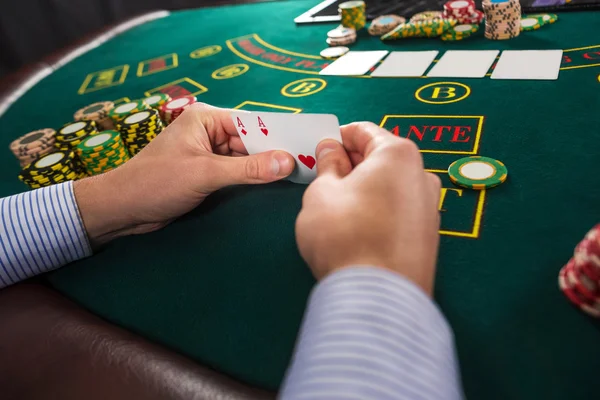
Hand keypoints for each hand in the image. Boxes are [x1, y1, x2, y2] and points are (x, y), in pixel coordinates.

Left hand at [74, 103, 294, 245]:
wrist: (122, 209)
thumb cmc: (156, 182)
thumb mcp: (205, 174)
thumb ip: (247, 170)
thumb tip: (287, 162)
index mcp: (207, 118)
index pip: (252, 123)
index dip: (278, 136)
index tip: (307, 146)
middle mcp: (209, 132)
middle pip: (252, 141)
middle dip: (274, 154)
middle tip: (308, 165)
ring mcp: (208, 154)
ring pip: (246, 159)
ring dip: (265, 169)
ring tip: (298, 176)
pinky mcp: (207, 174)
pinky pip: (237, 173)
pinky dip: (252, 179)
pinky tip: (274, 185)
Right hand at [295, 122, 440, 294]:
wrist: (377, 298)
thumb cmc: (345, 236)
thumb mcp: (321, 192)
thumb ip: (327, 164)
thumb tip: (331, 150)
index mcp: (398, 154)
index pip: (364, 131)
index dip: (338, 137)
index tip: (321, 148)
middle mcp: (422, 175)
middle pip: (381, 158)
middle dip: (352, 163)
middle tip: (324, 178)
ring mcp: (430, 207)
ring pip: (390, 185)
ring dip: (365, 188)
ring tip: (338, 207)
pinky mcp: (429, 236)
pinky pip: (399, 210)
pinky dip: (379, 210)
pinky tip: (358, 228)